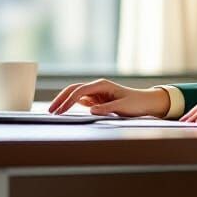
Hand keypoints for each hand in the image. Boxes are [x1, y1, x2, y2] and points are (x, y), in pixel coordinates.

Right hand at [48, 80, 170, 117]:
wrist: (145, 102)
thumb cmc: (136, 103)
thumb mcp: (123, 107)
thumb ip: (107, 108)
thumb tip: (91, 110)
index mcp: (102, 85)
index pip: (80, 91)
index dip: (68, 101)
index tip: (61, 111)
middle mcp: (97, 87)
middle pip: (73, 90)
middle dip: (61, 99)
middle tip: (51, 111)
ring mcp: (96, 93)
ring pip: (75, 94)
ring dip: (64, 102)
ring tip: (54, 112)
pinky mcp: (97, 100)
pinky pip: (81, 100)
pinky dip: (71, 105)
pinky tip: (64, 111)